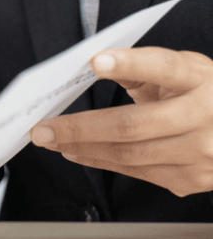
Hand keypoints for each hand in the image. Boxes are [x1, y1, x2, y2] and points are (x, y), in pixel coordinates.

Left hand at [31, 47, 212, 196]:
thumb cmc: (207, 95)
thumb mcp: (185, 71)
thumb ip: (142, 67)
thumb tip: (93, 64)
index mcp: (203, 80)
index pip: (165, 68)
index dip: (131, 63)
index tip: (96, 60)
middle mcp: (205, 116)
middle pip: (132, 125)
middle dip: (79, 127)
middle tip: (42, 128)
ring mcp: (200, 152)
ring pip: (128, 154)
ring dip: (81, 147)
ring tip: (52, 140)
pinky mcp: (191, 178)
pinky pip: (135, 172)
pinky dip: (99, 161)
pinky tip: (76, 152)